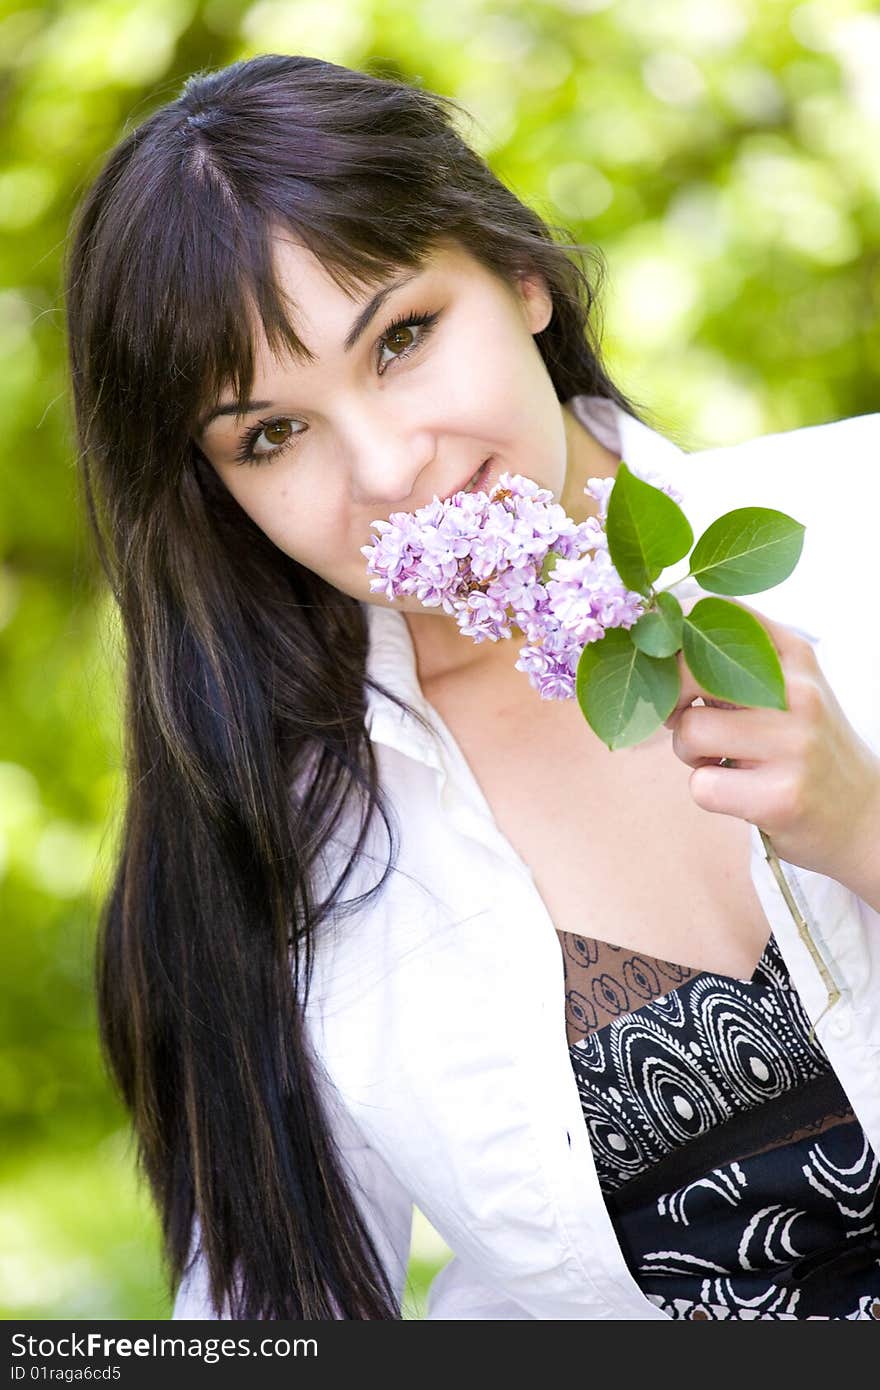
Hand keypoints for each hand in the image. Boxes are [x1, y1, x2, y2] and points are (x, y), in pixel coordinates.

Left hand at [664, 598, 879, 897]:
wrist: (861, 814)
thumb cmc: (802, 745)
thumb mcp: (783, 685)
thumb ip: (731, 658)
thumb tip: (651, 642)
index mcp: (793, 653)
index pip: (712, 612)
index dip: (671, 638)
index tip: (668, 665)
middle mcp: (798, 691)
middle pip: (688, 670)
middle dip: (669, 699)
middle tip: (683, 719)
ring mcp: (794, 744)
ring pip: (690, 731)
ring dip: (689, 753)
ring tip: (722, 760)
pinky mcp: (782, 797)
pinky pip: (701, 786)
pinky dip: (707, 792)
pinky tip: (738, 792)